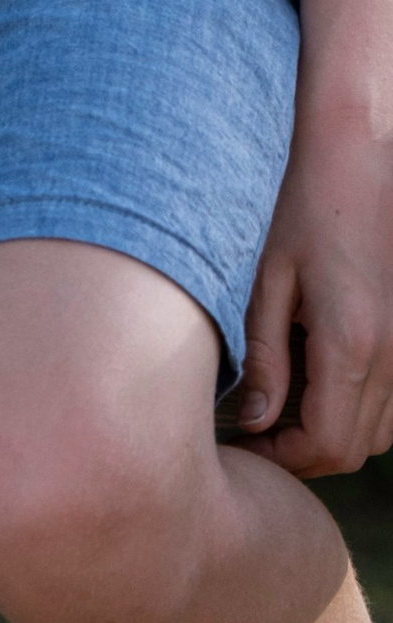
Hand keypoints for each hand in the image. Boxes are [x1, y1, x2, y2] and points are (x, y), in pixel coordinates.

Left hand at [238, 119, 392, 475]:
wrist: (360, 164)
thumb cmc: (306, 214)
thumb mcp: (271, 283)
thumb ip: (266, 358)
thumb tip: (258, 422)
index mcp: (351, 345)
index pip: (325, 445)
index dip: (281, 459)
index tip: (245, 443)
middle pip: (353, 450)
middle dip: (302, 453)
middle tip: (257, 429)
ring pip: (379, 435)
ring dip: (333, 435)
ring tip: (285, 405)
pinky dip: (359, 412)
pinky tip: (320, 382)